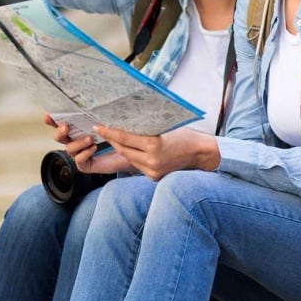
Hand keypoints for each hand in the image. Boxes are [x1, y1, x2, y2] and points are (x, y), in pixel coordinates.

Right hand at [44, 115, 133, 174]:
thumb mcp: (107, 124)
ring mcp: (80, 154)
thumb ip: (96, 118)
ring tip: (90, 139)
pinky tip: (93, 148)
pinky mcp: (86, 165)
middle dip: (60, 132)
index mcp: (78, 130)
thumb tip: (88, 108)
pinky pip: (78, 160)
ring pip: (69, 149)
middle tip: (66, 126)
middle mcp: (76, 142)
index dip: (53, 121)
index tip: (48, 116)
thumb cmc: (118, 136)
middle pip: (59, 138)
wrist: (130, 152)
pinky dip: (85, 153)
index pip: (61, 124)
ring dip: (78, 142)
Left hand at [96, 125, 219, 179]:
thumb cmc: (185, 136)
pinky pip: (137, 165)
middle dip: (111, 140)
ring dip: (120, 148)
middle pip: (123, 149)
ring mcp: (152, 171)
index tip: (98, 126)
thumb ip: (146, 130)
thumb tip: (126, 123)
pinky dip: (132, 156)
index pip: (125, 138)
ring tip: (112, 138)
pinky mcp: (154, 177)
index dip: (109, 132)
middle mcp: (152, 160)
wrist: (201, 154)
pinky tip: (128, 149)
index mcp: (154, 145)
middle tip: (101, 130)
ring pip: (129, 158)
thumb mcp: (165, 128)